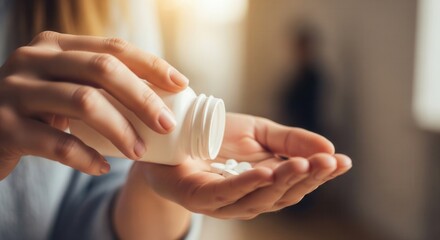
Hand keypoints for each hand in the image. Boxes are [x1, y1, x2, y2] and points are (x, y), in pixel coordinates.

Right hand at [0, 31, 188, 178]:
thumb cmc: (38, 108)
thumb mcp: (65, 84)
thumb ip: (99, 83)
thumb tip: (161, 96)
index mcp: (55, 46)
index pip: (113, 47)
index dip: (151, 65)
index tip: (181, 84)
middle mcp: (34, 60)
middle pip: (102, 70)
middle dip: (143, 98)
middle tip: (167, 125)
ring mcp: (16, 91)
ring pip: (84, 102)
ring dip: (121, 130)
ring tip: (140, 151)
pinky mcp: (5, 127)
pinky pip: (58, 143)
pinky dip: (87, 157)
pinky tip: (103, 166)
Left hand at [137, 113, 351, 218]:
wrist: (172, 135)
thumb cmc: (215, 137)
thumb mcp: (258, 132)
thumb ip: (290, 140)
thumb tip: (328, 148)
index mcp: (264, 184)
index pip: (297, 184)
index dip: (320, 174)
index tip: (343, 161)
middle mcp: (247, 198)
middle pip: (283, 195)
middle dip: (307, 178)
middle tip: (328, 161)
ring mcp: (222, 201)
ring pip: (258, 198)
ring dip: (281, 181)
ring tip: (301, 164)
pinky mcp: (198, 197)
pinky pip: (224, 194)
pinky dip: (246, 185)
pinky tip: (265, 172)